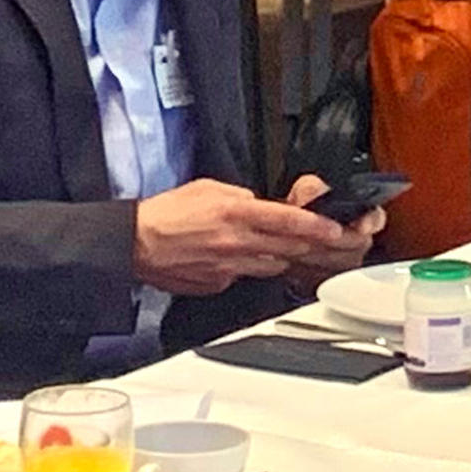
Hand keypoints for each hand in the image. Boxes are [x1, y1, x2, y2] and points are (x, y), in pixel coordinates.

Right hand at [133, 177, 371, 294]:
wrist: (136, 243)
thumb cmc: (167, 213)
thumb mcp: (208, 188)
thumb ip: (239, 196)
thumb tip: (257, 204)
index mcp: (236, 213)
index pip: (287, 221)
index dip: (316, 226)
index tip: (334, 229)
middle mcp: (236, 242)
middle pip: (287, 247)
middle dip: (308, 244)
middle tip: (321, 241)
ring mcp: (229, 267)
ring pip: (271, 265)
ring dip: (279, 256)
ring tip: (276, 247)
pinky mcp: (218, 283)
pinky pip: (244, 276)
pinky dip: (248, 268)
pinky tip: (238, 259)